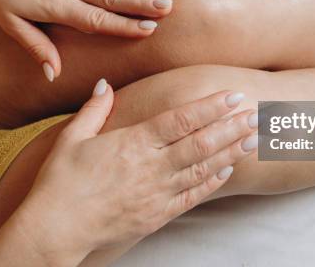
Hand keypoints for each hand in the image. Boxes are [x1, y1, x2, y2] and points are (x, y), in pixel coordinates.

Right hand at [9, 81, 257, 265]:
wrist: (57, 230)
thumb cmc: (60, 183)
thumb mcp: (71, 139)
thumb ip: (94, 109)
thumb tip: (105, 84)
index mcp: (133, 142)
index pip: (182, 119)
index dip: (211, 106)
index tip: (234, 96)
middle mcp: (152, 166)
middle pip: (202, 142)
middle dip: (232, 126)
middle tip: (257, 114)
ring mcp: (158, 192)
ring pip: (204, 167)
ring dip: (231, 151)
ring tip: (253, 138)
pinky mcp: (158, 214)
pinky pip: (193, 196)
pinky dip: (212, 181)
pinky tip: (228, 170)